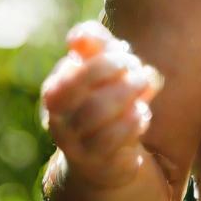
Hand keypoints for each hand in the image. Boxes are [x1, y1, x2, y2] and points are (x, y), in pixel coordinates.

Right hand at [40, 19, 163, 189]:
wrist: (103, 160)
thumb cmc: (105, 100)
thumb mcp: (103, 70)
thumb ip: (95, 46)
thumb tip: (77, 35)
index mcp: (57, 93)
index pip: (72, 70)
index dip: (104, 58)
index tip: (127, 53)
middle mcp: (59, 121)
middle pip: (81, 90)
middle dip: (116, 75)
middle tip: (140, 72)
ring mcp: (75, 146)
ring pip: (96, 114)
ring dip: (127, 97)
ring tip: (144, 90)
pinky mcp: (97, 166)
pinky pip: (112, 142)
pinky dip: (133, 122)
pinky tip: (142, 114)